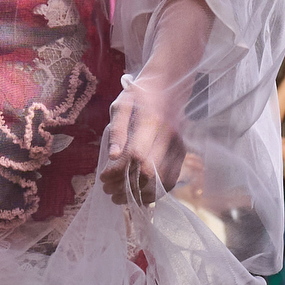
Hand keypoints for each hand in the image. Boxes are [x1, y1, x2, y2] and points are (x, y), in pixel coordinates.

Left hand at [101, 78, 181, 207]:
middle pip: (149, 172)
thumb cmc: (139, 97)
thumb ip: (117, 130)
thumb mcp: (121, 106)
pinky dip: (154, 193)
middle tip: (108, 190)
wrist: (168, 87)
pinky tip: (138, 194)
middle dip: (125, 187)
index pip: (136, 155)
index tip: (102, 177)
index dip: (118, 171)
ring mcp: (179, 146)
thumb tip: (113, 157)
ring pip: (161, 181)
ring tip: (120, 196)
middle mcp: (169, 136)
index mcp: (152, 121)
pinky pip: (171, 181)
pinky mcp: (182, 154)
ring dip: (139, 194)